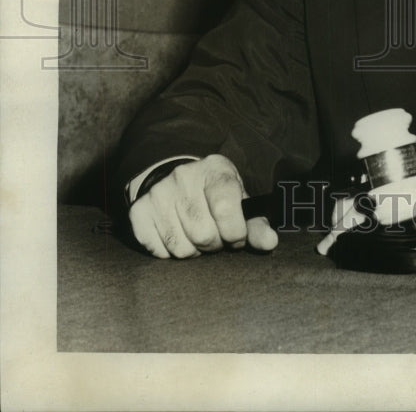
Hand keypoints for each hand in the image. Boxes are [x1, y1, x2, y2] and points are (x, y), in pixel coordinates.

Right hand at [128, 154, 277, 258]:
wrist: (177, 179)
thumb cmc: (216, 195)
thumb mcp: (239, 201)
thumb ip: (256, 224)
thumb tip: (270, 242)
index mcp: (215, 170)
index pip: (226, 208)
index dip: (236, 232)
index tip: (237, 235)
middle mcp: (183, 176)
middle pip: (204, 234)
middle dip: (215, 244)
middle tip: (215, 236)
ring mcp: (158, 193)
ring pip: (181, 248)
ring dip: (194, 251)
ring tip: (197, 235)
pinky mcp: (138, 211)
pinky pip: (158, 251)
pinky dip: (170, 253)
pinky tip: (177, 236)